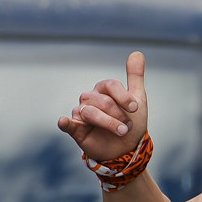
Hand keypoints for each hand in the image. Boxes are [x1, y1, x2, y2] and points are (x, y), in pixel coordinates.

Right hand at [59, 50, 148, 167]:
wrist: (127, 150)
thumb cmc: (130, 122)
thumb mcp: (137, 100)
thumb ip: (135, 77)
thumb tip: (137, 52)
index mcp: (103, 90)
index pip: (110, 85)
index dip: (123, 96)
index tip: (135, 108)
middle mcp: (90, 98)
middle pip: (102, 100)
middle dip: (118, 114)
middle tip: (128, 126)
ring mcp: (81, 114)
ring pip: (90, 112)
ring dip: (108, 122)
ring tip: (121, 131)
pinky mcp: (76, 130)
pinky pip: (67, 124)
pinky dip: (65, 122)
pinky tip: (64, 121)